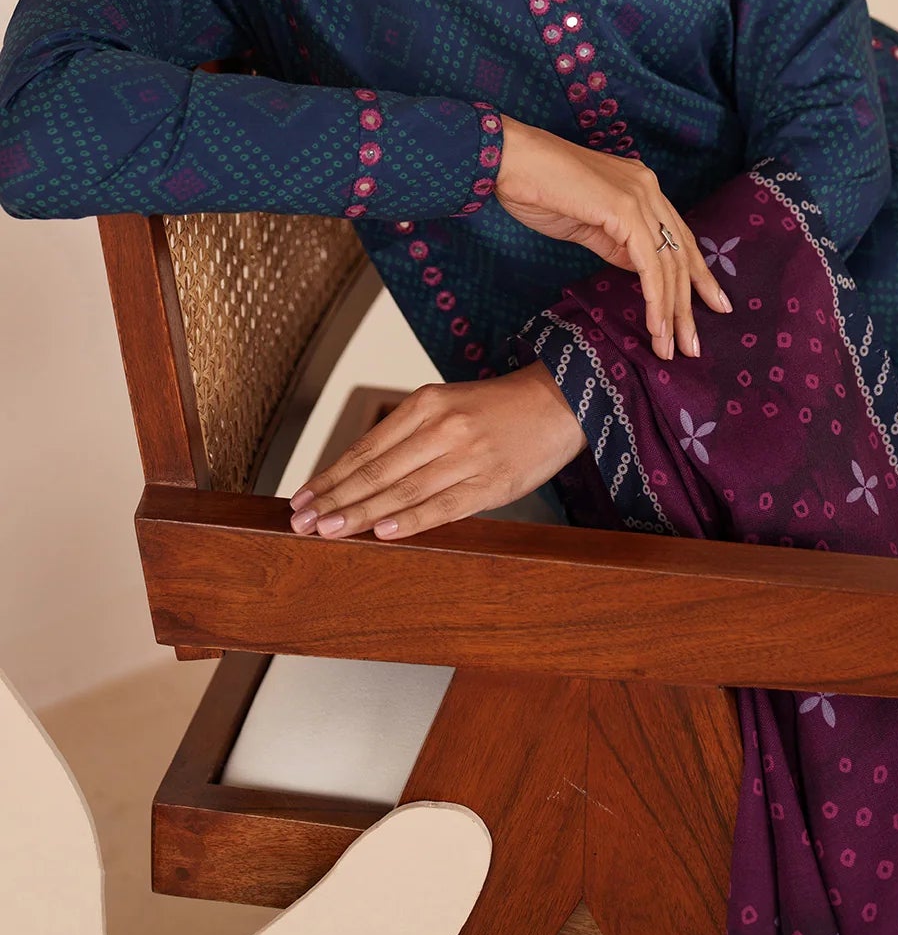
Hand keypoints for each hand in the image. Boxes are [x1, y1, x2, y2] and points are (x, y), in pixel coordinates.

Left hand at [287, 362, 588, 541]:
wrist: (561, 401)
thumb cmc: (497, 408)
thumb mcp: (448, 404)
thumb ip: (408, 435)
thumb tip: (358, 476)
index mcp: (426, 403)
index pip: (365, 448)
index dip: (329, 477)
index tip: (300, 500)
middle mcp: (442, 427)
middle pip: (376, 471)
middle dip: (334, 499)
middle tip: (301, 523)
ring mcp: (467, 455)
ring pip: (403, 491)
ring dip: (361, 514)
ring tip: (328, 532)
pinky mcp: (492, 483)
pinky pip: (444, 506)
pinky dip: (412, 521)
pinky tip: (385, 533)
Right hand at [493, 115, 732, 360]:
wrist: (510, 160)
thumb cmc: (538, 190)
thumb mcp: (587, 224)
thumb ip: (617, 243)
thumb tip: (641, 271)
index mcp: (642, 187)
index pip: (679, 237)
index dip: (696, 275)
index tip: (711, 305)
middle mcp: (648, 188)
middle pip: (681, 254)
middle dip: (689, 304)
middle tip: (694, 345)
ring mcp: (639, 196)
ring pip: (669, 264)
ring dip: (672, 312)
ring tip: (671, 348)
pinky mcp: (625, 210)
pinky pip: (649, 264)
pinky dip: (655, 299)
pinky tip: (656, 327)